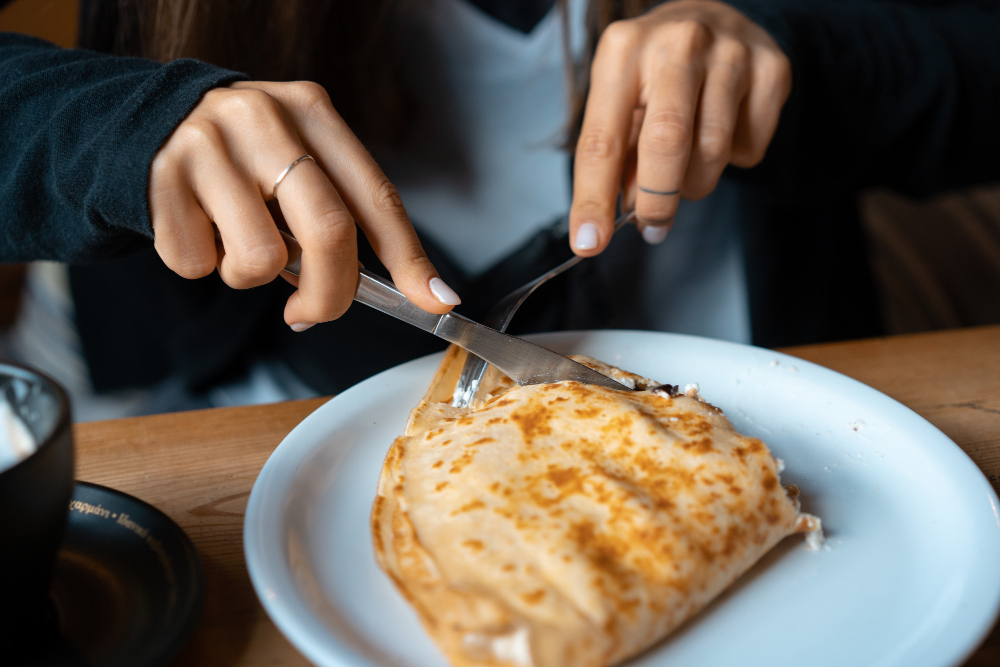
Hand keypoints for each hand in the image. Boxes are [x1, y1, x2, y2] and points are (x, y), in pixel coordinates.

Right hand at [149, 80, 460, 330]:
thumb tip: (396, 290)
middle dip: (330, 295)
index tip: (436, 300)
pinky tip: (198, 229)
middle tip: (311, 312)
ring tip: (236, 242)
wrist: (146, 122)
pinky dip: (202, 266)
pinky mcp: (160, 178)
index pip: (377, 197)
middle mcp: (265, 119)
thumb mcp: (298, 161)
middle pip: (330, 233)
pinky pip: (197, 264)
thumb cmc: (243, 159)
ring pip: (261, 261)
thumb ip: (339, 213)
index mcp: (314, 113)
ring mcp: (210, 146)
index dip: (410, 258)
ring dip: (252, 278)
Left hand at [568, 0, 790, 252]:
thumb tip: (609, 221)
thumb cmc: (655, 73)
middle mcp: (677, 43)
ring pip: (712, 151)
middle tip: (652, 225)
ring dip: (695, 183)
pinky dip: (735, 160)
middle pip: (665, 143)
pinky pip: (750, 147)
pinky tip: (724, 133)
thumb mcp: (621, 101)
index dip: (594, 198)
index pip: (602, 139)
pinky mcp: (772, 69)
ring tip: (685, 173)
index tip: (590, 242)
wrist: (717, 19)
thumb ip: (615, 157)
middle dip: (656, 199)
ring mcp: (730, 52)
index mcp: (623, 51)